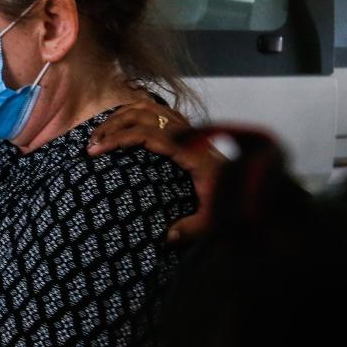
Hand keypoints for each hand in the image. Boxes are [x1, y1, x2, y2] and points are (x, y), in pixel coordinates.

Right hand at [87, 97, 223, 242]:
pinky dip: (134, 112)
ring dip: (120, 117)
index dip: (118, 138)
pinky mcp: (185, 128)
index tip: (96, 150)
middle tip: (91, 145)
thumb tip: (166, 238)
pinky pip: (155, 110)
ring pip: (147, 107)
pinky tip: (120, 125)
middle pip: (141, 115)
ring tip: (100, 134)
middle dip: (111, 126)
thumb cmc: (234, 198)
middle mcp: (186, 133)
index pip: (146, 133)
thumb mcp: (216, 219)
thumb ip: (192, 229)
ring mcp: (186, 127)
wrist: (255, 182)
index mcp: (189, 149)